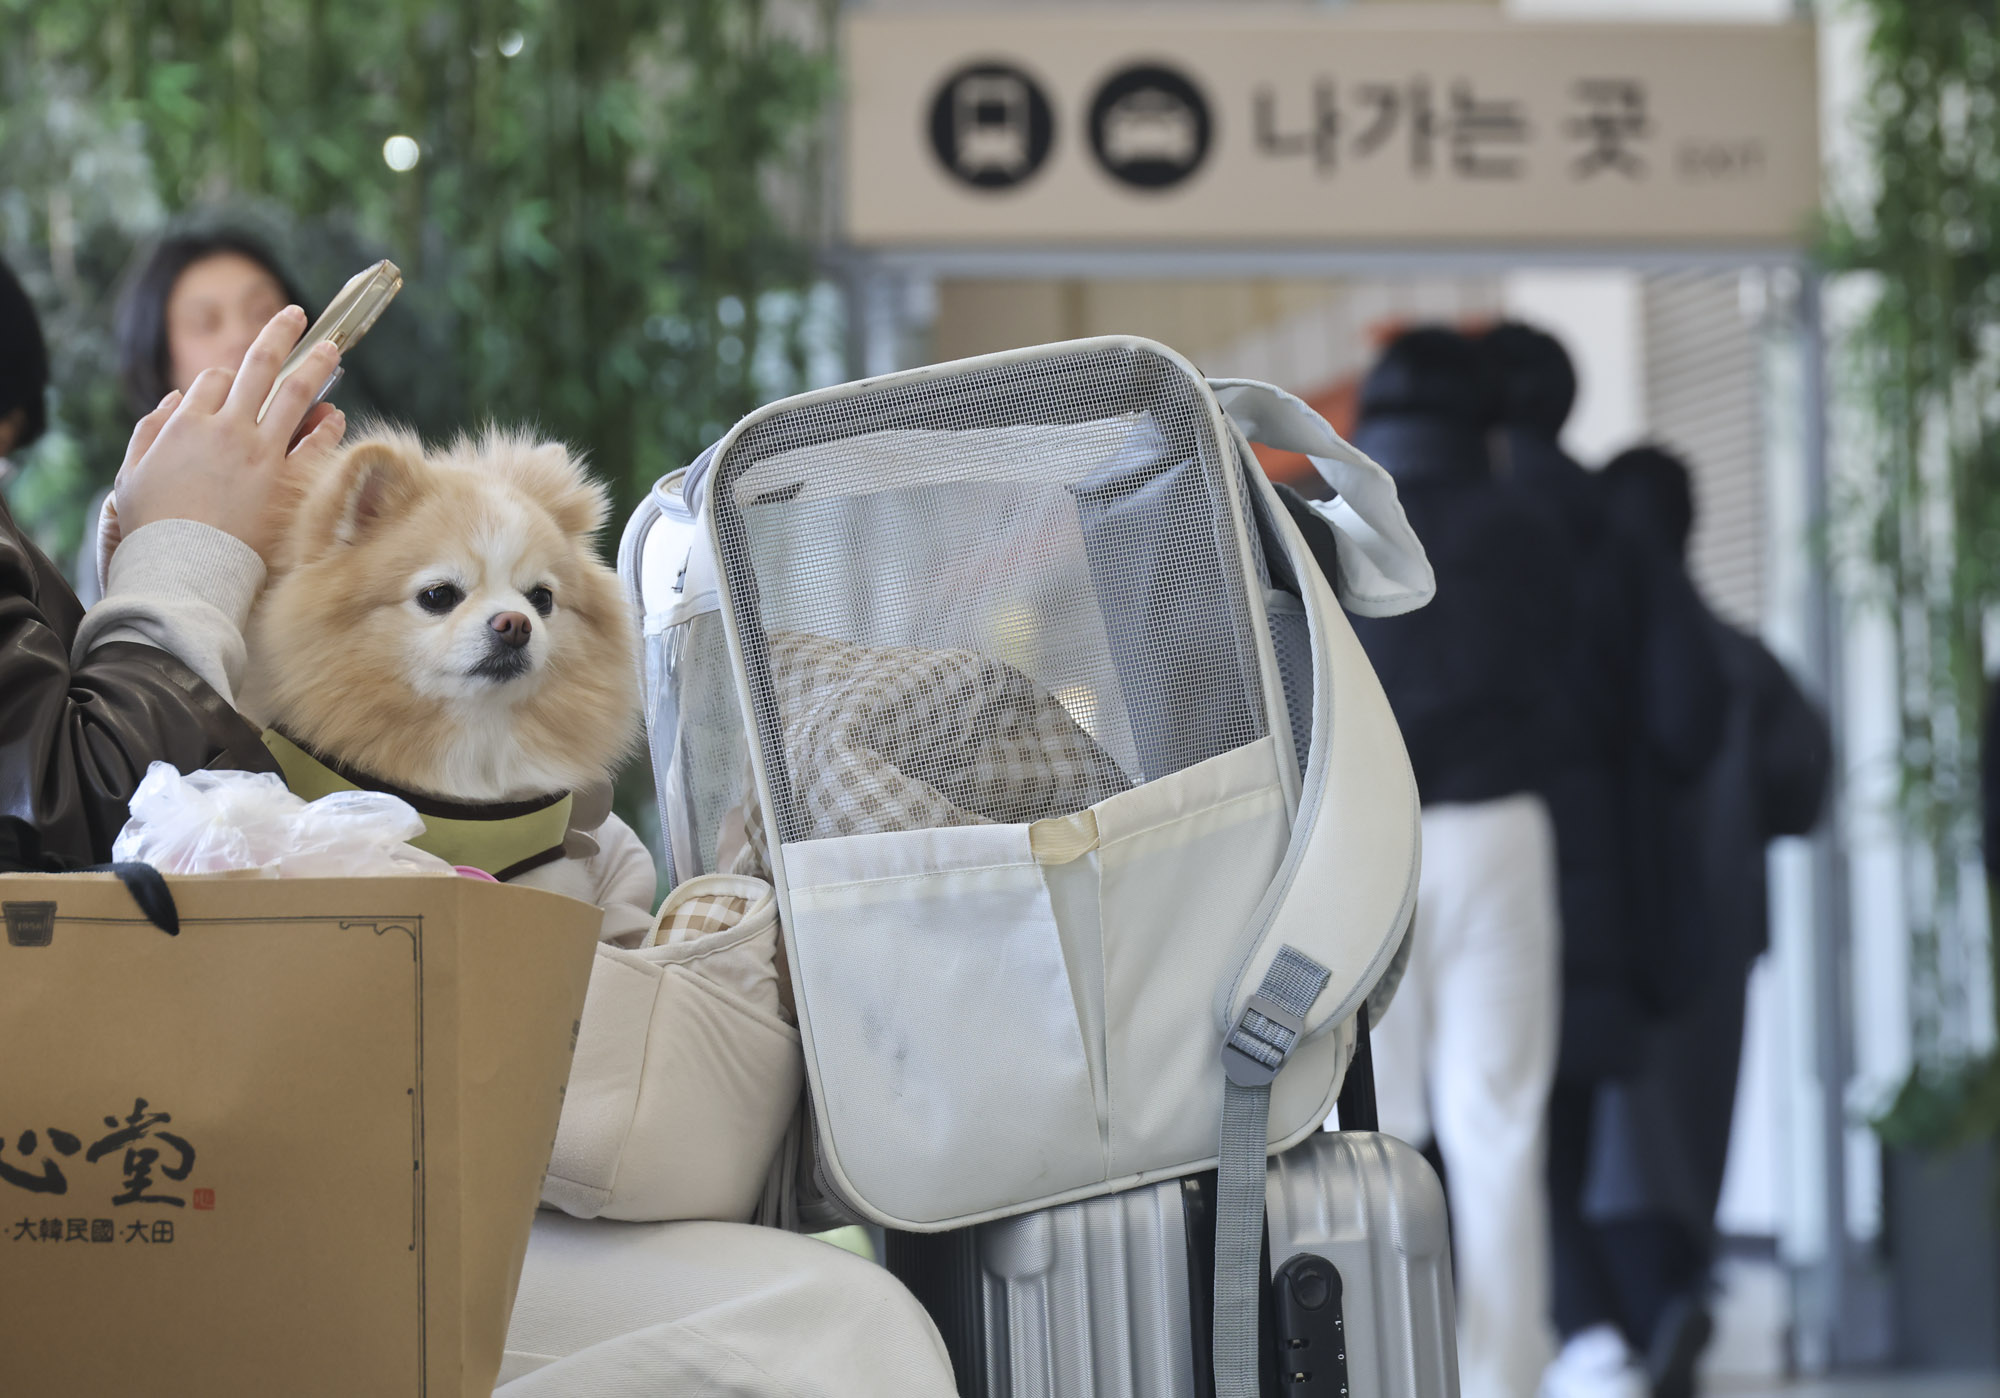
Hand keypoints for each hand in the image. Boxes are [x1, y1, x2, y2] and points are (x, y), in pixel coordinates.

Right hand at [109, 306, 348, 564]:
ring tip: (332, 350)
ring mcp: (262, 453)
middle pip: (259, 366)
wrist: (183, 571)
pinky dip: (329, 426)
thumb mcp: (131, 477)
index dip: (228, 378)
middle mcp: (227, 429)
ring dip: (318, 365)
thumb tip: (173, 400)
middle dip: (279, 335)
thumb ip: (150, 432)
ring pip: (296, 393)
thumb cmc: (153, 531)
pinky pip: (317, 444)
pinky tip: (335, 416)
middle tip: (296, 316)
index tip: (238, 382)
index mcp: (186, 424)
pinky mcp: (289, 482)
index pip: (216, 380)